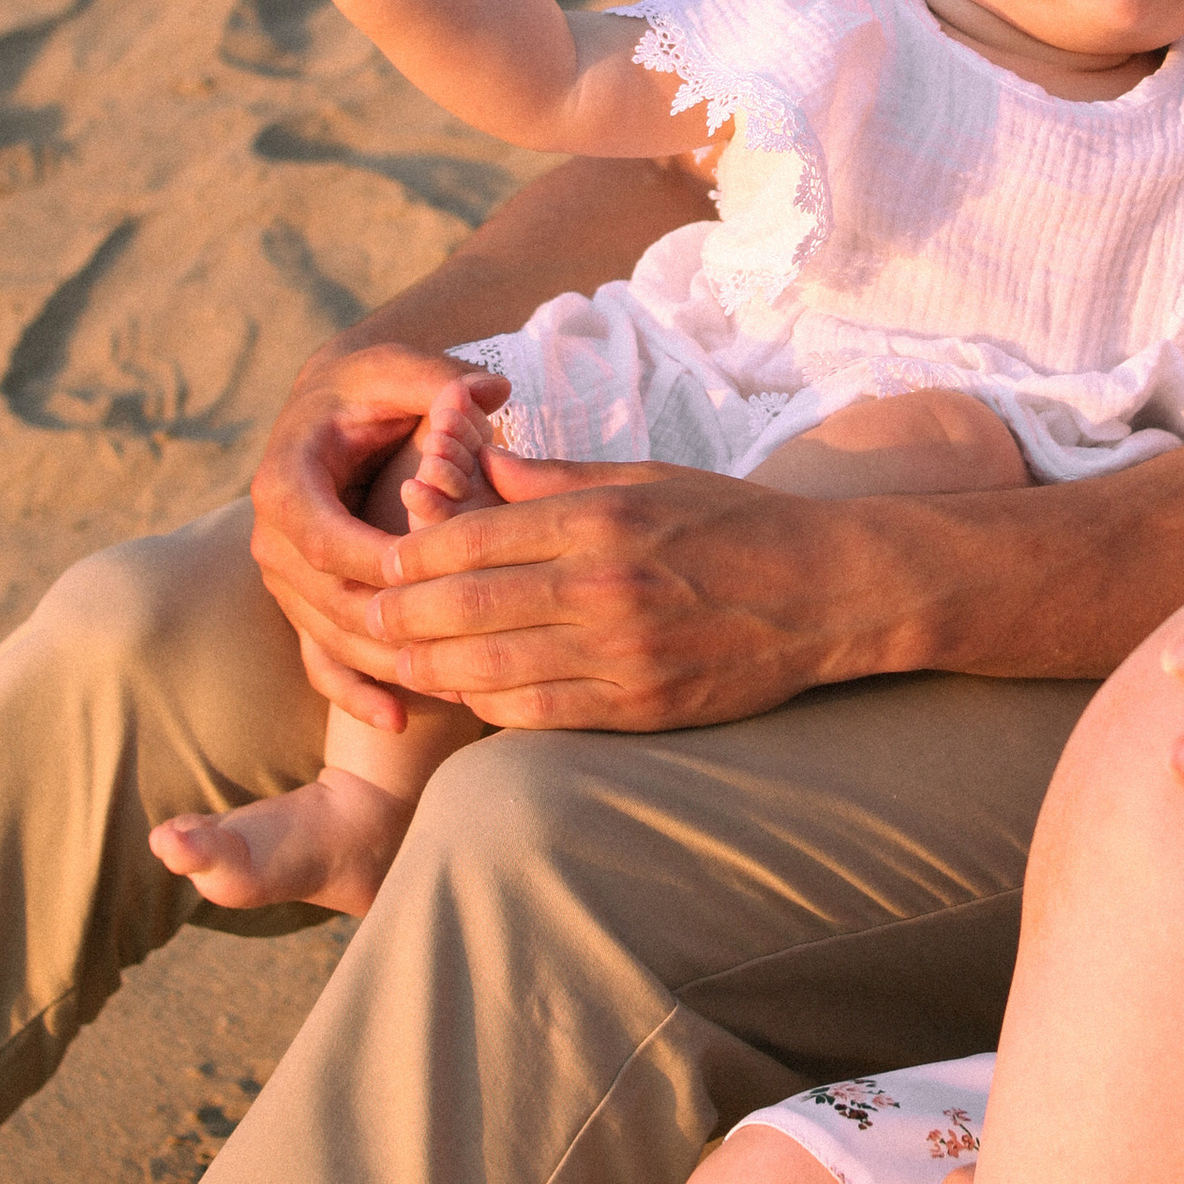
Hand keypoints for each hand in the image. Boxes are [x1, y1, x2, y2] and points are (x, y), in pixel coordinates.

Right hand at [248, 340, 509, 724]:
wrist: (333, 412)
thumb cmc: (372, 391)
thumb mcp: (399, 372)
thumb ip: (439, 380)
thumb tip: (490, 390)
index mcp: (285, 481)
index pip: (324, 536)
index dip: (372, 560)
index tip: (429, 577)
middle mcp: (273, 538)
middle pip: (326, 600)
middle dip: (389, 628)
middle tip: (456, 649)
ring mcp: (285, 580)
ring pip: (327, 638)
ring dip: (384, 667)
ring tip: (452, 688)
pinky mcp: (302, 607)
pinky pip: (319, 661)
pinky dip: (355, 692)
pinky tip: (400, 720)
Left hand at [252, 449, 933, 732]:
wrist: (831, 590)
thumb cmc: (733, 521)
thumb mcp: (646, 476)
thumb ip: (553, 480)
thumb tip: (475, 468)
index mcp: (600, 519)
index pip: (470, 537)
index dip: (407, 551)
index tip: (371, 554)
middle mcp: (603, 588)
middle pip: (460, 609)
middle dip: (392, 617)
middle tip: (352, 618)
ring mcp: (622, 656)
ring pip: (486, 671)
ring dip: (423, 670)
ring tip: (384, 663)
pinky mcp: (640, 708)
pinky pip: (536, 715)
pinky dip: (485, 706)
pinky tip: (460, 696)